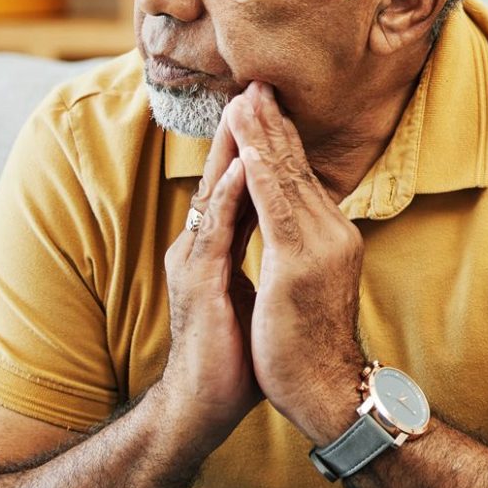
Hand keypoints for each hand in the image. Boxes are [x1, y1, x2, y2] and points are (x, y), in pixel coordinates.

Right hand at [161, 111, 261, 437]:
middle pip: (226, 175)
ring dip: (232, 147)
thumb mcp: (258, 296)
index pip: (241, 185)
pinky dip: (228, 196)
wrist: (206, 405)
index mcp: (217, 247)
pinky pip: (214, 230)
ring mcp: (196, 261)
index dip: (257, 147)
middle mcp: (202, 246)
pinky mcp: (198, 283)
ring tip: (245, 103)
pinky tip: (240, 167)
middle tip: (257, 82)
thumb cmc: (235, 357)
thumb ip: (268, 265)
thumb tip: (291, 250)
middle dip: (243, 129)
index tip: (274, 107)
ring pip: (216, 191)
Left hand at [224, 82, 368, 443]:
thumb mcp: (305, 289)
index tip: (263, 107)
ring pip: (286, 178)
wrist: (327, 390)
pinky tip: (246, 147)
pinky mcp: (298, 263)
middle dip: (272, 125)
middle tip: (255, 82)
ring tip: (246, 99)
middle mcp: (330, 233)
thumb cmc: (310, 347)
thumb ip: (299, 254)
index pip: (300, 181)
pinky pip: (275, 206)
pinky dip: (259, 171)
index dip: (280, 143)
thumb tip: (288, 233)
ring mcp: (318, 246)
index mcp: (328, 239)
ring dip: (263, 136)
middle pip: (296, 169)